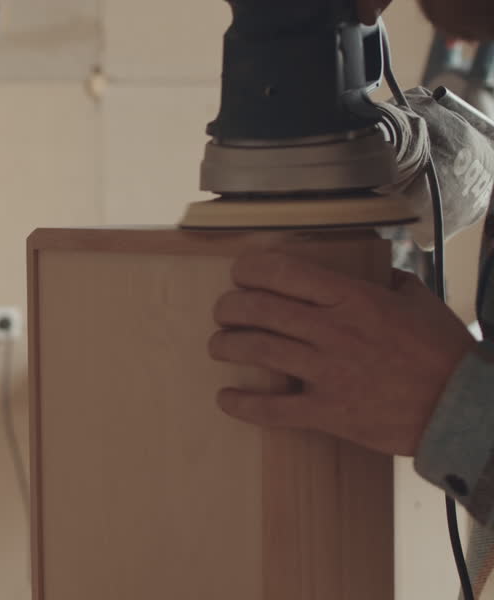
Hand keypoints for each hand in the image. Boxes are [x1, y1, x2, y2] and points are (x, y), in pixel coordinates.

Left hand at [210, 251, 475, 456]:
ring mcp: (328, 372)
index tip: (239, 275)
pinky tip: (225, 398)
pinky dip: (242, 404)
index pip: (283, 273)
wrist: (464, 409)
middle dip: (229, 308)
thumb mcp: (418, 301)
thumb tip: (375, 272)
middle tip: (223, 312)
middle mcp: (333, 331)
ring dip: (226, 346)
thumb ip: (389, 281)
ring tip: (218, 346)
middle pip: (258, 310)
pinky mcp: (329, 412)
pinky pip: (273, 409)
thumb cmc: (444, 353)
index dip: (249, 270)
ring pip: (257, 351)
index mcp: (353, 299)